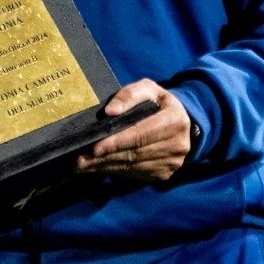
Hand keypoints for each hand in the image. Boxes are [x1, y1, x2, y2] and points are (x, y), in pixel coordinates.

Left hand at [74, 78, 192, 181]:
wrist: (183, 122)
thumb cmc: (159, 103)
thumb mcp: (148, 89)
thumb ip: (129, 95)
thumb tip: (110, 111)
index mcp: (175, 120)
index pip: (140, 135)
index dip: (116, 142)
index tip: (95, 147)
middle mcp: (177, 145)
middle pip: (134, 154)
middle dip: (105, 157)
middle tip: (80, 160)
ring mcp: (171, 163)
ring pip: (133, 167)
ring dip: (106, 167)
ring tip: (84, 165)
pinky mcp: (164, 174)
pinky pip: (135, 174)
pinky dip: (115, 171)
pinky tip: (99, 168)